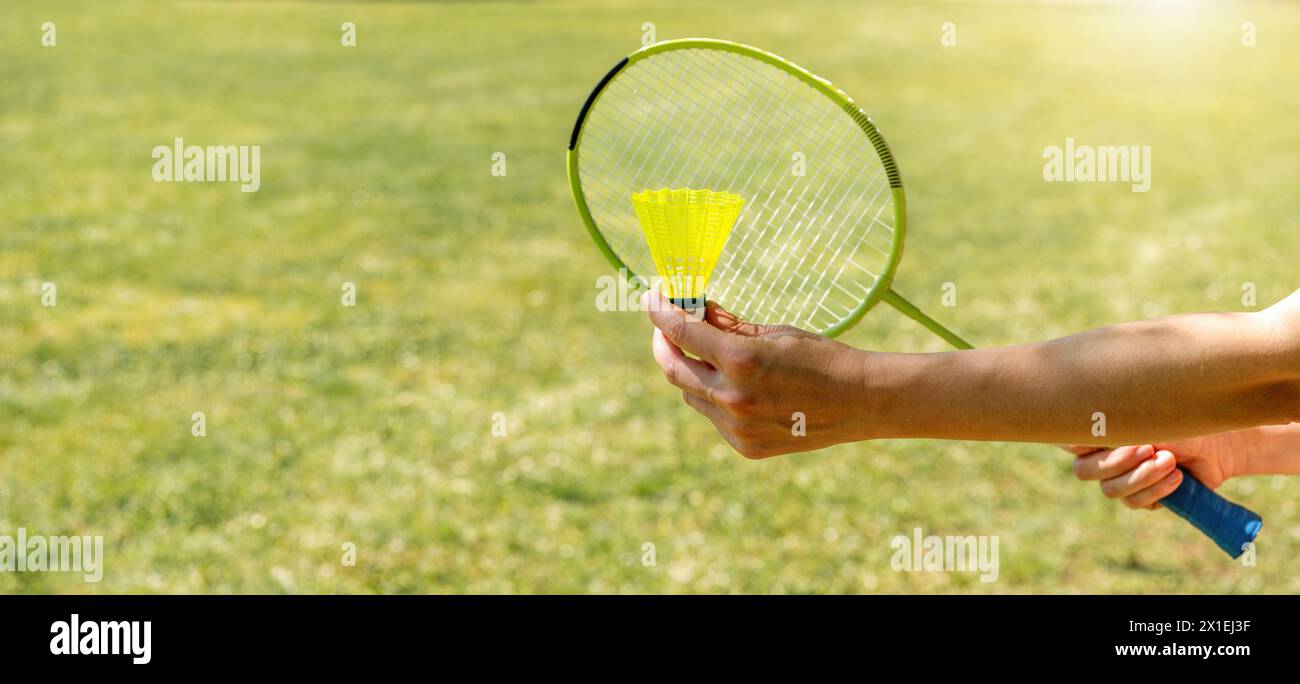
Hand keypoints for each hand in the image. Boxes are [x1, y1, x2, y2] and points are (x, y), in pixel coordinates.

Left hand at [642, 290, 869, 458]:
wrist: (861, 401)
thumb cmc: (821, 357)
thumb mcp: (774, 333)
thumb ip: (728, 325)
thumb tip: (693, 309)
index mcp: (741, 360)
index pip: (680, 333)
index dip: (659, 312)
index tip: (651, 298)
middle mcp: (732, 398)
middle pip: (673, 369)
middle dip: (663, 344)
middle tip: (665, 327)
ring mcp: (737, 427)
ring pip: (691, 395)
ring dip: (691, 371)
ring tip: (709, 355)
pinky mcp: (745, 446)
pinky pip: (713, 417)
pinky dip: (714, 397)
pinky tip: (737, 386)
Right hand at [1070, 431, 1250, 509]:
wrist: (1219, 443)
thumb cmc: (1180, 419)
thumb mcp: (1147, 416)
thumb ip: (1113, 422)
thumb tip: (1087, 427)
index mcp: (1097, 432)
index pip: (1066, 441)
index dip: (1071, 443)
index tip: (1094, 436)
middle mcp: (1104, 457)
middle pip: (1084, 471)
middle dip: (1116, 462)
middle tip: (1146, 448)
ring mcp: (1121, 480)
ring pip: (1111, 490)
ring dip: (1142, 476)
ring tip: (1169, 461)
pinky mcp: (1142, 498)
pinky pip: (1135, 502)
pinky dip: (1156, 490)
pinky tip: (1177, 477)